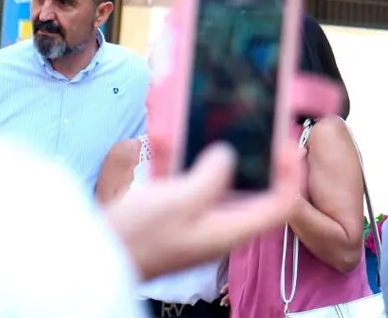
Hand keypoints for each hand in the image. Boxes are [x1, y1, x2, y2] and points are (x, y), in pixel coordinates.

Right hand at [104, 140, 304, 280]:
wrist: (96, 258)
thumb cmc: (138, 237)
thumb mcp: (179, 200)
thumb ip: (212, 175)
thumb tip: (229, 154)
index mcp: (230, 230)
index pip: (281, 205)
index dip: (291, 174)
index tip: (287, 144)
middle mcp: (221, 228)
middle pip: (259, 192)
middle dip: (265, 160)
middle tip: (263, 129)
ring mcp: (201, 223)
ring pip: (230, 187)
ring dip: (233, 159)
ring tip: (232, 129)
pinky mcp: (181, 217)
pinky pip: (202, 186)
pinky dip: (202, 164)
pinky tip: (191, 142)